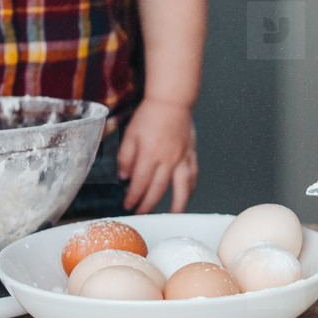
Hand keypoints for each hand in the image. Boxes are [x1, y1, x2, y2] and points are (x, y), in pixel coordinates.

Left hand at [117, 99, 197, 213]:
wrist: (172, 102)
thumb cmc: (150, 115)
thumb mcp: (130, 134)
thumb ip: (126, 157)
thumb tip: (125, 176)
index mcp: (150, 154)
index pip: (140, 183)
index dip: (133, 197)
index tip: (128, 205)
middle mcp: (167, 160)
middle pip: (158, 189)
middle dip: (148, 204)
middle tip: (142, 213)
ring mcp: (182, 159)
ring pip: (182, 188)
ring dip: (177, 204)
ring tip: (172, 215)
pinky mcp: (191, 155)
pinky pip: (193, 176)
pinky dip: (191, 188)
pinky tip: (187, 195)